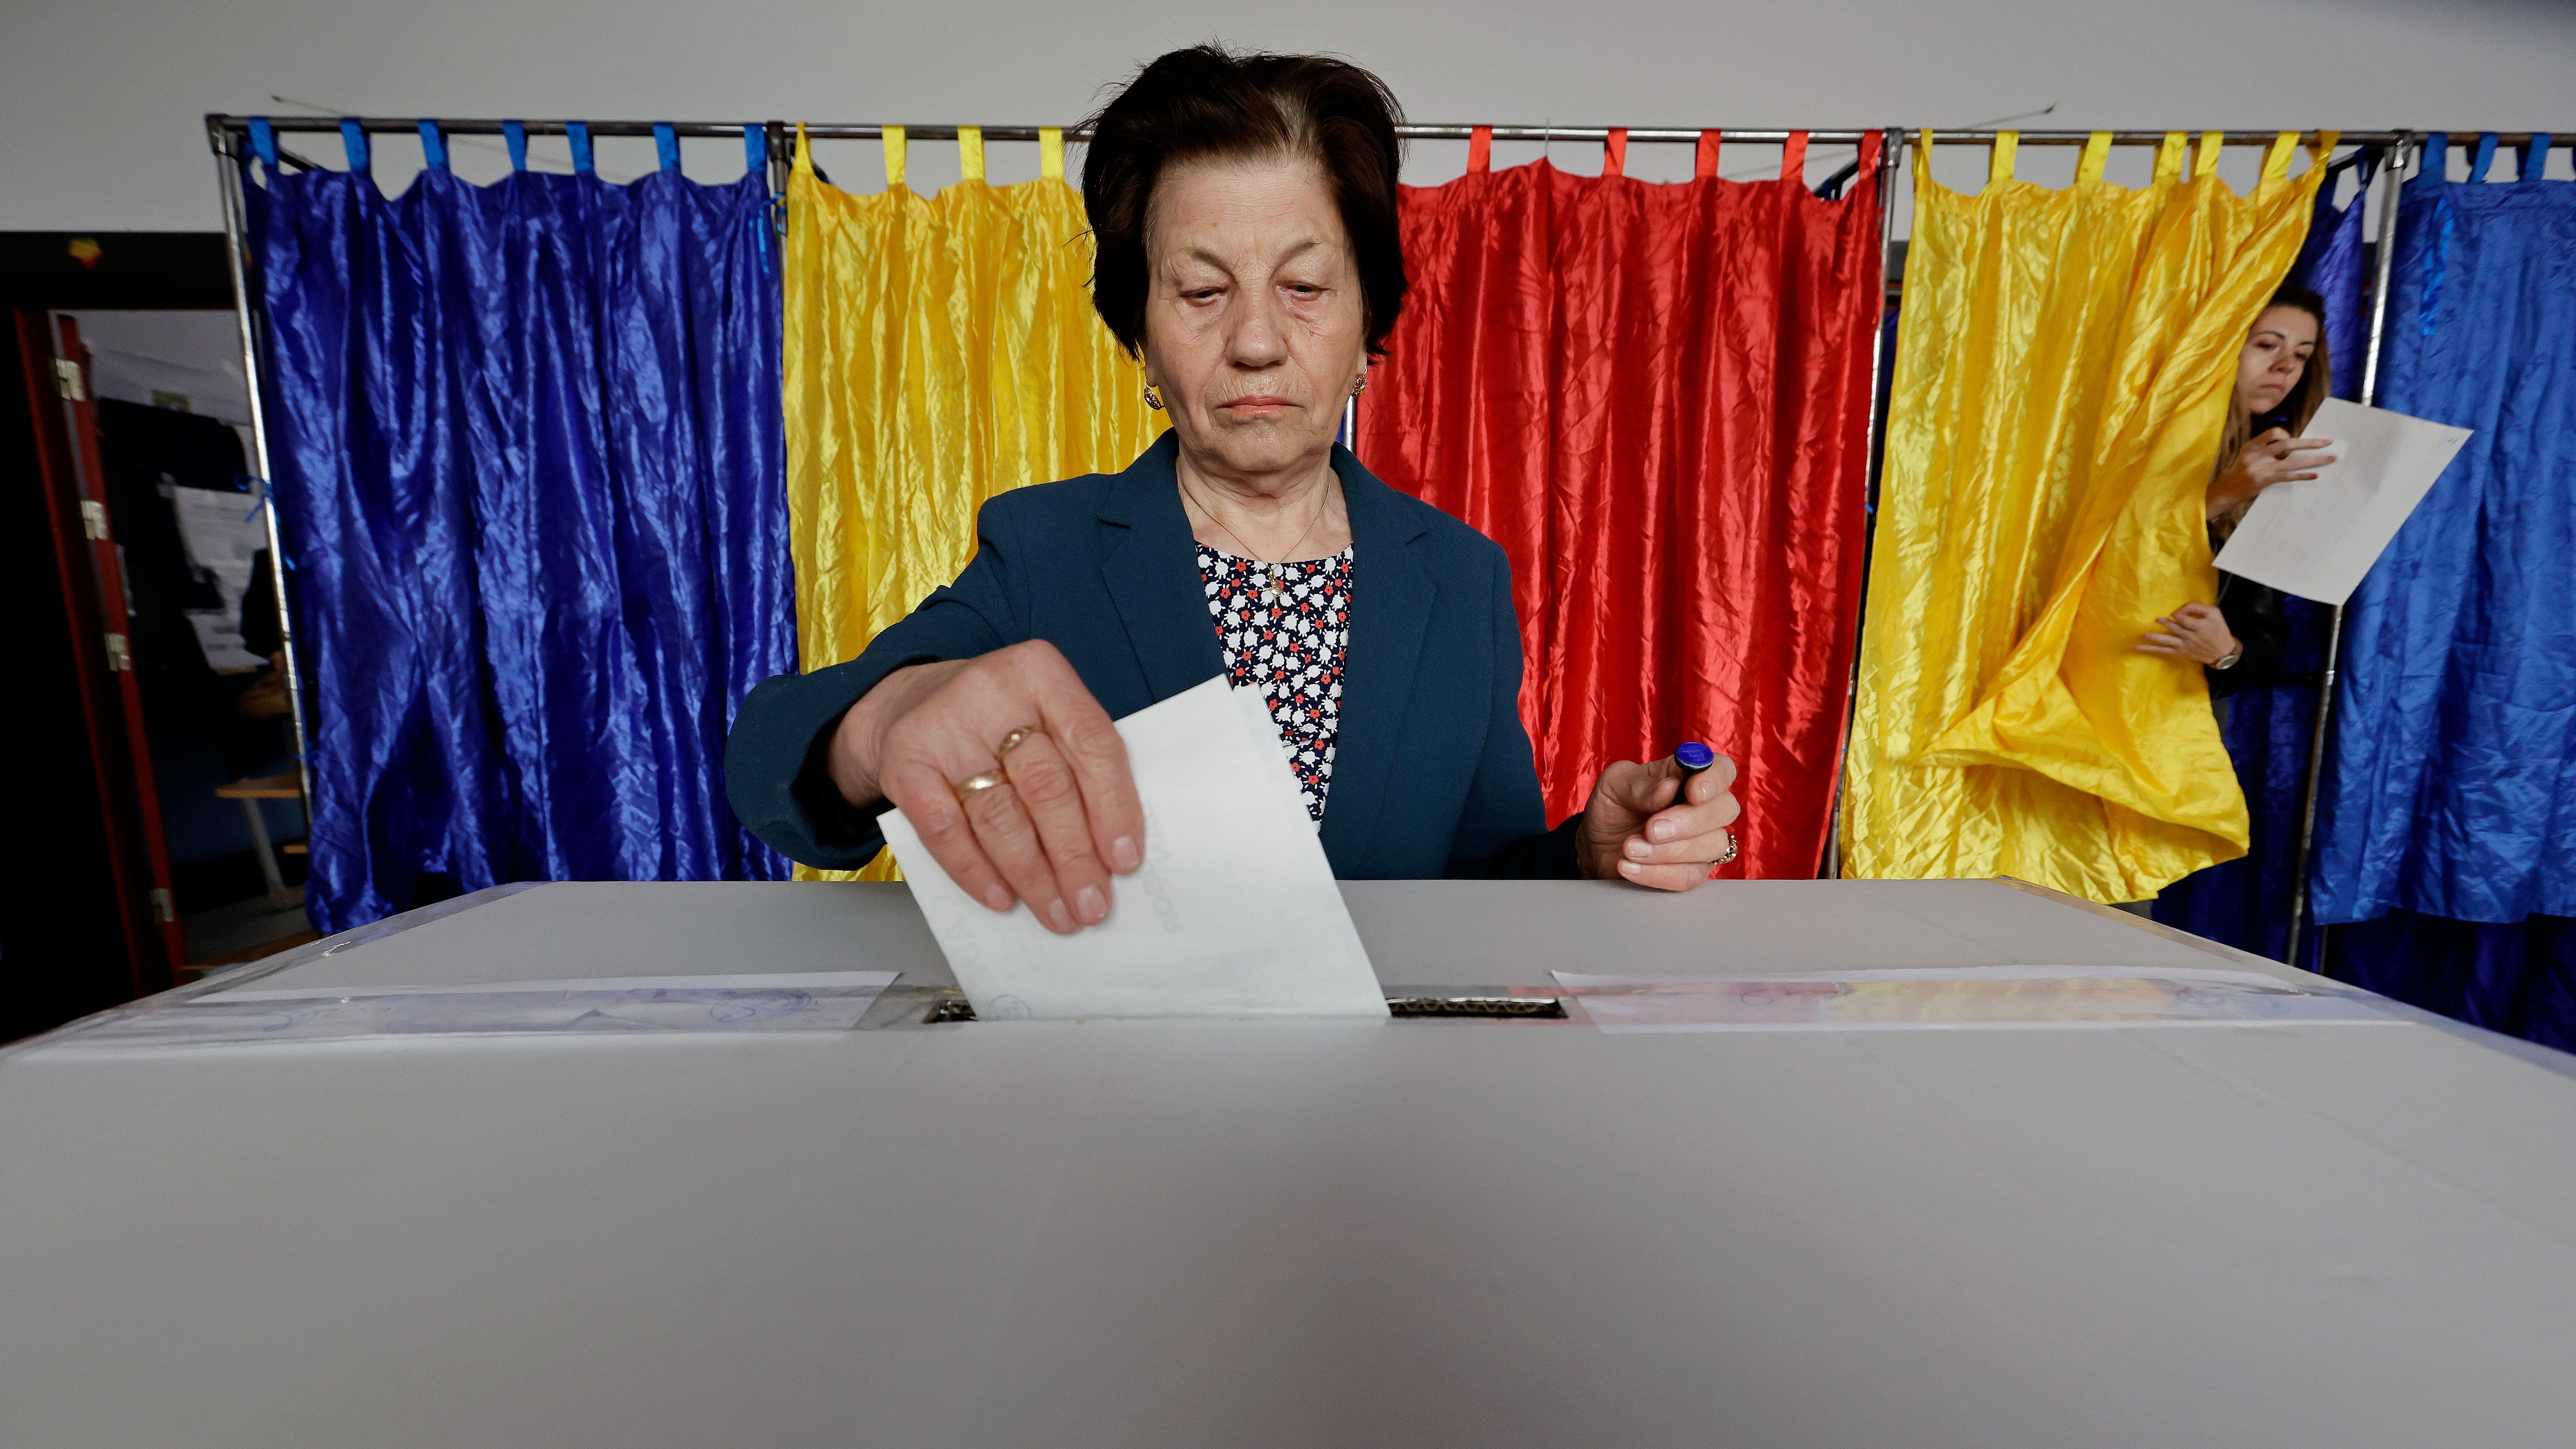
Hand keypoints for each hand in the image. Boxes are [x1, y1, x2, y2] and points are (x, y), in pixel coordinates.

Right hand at [829, 641, 1143, 933]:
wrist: (908, 701)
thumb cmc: (996, 720)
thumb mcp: (1043, 715)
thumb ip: (1077, 763)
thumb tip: (1111, 849)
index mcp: (1041, 672)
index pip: (1092, 743)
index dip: (1114, 807)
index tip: (1125, 860)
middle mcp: (991, 692)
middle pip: (1046, 786)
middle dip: (1075, 856)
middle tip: (1092, 904)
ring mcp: (943, 727)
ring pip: (999, 815)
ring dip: (1033, 875)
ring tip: (1057, 912)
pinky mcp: (905, 763)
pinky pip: (946, 831)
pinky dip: (976, 871)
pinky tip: (1003, 897)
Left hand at [1577, 753, 1741, 890]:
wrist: (1596, 845)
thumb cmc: (1612, 806)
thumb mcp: (1614, 785)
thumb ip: (1642, 786)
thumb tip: (1670, 788)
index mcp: (1689, 776)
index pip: (1722, 769)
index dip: (1714, 779)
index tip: (1693, 791)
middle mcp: (1704, 807)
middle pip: (1725, 809)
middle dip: (1688, 821)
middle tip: (1651, 829)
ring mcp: (1704, 841)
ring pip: (1711, 845)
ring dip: (1668, 851)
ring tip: (1629, 849)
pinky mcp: (1693, 871)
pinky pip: (1689, 876)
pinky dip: (1657, 873)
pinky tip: (1629, 867)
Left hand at [2136, 602, 2240, 665]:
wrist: (2222, 652)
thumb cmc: (2219, 630)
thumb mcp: (2214, 613)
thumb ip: (2198, 608)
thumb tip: (2181, 608)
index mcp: (2200, 626)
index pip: (2184, 619)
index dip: (2178, 614)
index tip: (2176, 613)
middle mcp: (2191, 637)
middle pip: (2175, 629)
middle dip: (2166, 624)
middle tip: (2158, 619)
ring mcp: (2184, 646)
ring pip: (2167, 641)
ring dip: (2155, 638)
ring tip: (2144, 635)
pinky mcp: (2179, 652)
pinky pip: (2163, 651)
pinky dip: (2151, 649)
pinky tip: (2139, 647)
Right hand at [2207, 427, 2334, 518]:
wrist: (2228, 490)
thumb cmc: (2242, 472)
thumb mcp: (2249, 455)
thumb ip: (2266, 448)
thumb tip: (2290, 443)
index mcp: (2253, 445)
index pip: (2274, 433)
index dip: (2287, 434)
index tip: (2294, 440)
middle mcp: (2257, 454)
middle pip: (2287, 444)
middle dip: (2311, 443)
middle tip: (2328, 442)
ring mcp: (2262, 468)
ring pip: (2293, 461)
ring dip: (2314, 460)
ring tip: (2330, 458)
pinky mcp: (2265, 480)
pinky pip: (2289, 476)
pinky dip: (2303, 476)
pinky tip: (2314, 476)